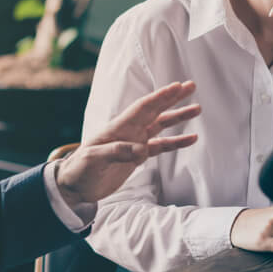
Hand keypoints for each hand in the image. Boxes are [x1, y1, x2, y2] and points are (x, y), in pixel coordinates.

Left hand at [55, 81, 199, 208]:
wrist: (75, 186)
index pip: (143, 108)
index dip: (160, 97)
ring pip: (160, 125)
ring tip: (197, 108)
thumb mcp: (93, 159)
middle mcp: (128, 131)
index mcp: (117, 128)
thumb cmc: (79, 169)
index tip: (177, 87)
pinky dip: (176, 142)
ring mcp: (134, 143)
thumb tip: (142, 150)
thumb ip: (116, 152)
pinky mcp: (137, 157)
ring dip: (177, 117)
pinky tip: (190, 139)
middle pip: (155, 110)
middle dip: (173, 98)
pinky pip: (160, 146)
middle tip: (191, 86)